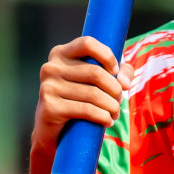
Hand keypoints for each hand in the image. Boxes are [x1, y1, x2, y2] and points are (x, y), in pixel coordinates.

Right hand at [32, 36, 133, 156]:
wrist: (51, 129)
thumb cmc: (77, 99)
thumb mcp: (95, 81)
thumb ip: (118, 72)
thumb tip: (124, 83)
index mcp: (60, 54)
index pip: (87, 43)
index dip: (107, 56)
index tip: (115, 71)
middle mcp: (51, 67)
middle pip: (95, 72)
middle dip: (114, 89)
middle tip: (119, 100)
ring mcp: (48, 87)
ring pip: (93, 94)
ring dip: (111, 106)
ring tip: (115, 113)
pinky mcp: (50, 107)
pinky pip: (86, 110)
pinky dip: (103, 117)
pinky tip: (108, 121)